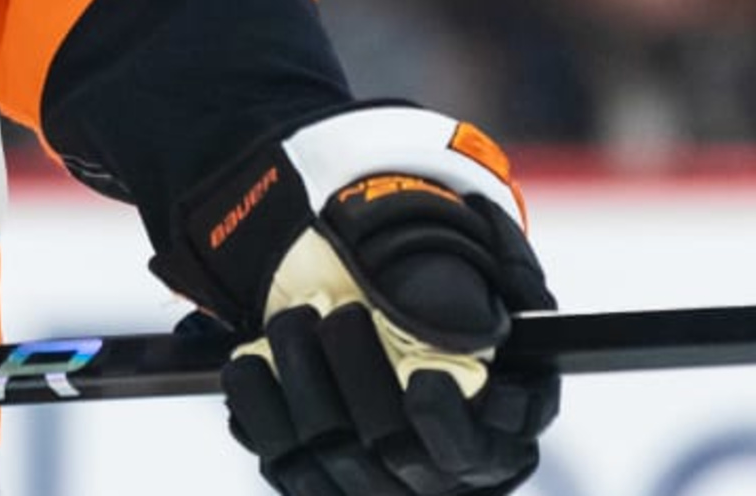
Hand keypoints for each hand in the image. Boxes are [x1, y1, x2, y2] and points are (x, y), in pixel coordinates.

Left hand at [156, 106, 556, 495]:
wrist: (386, 309)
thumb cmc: (458, 292)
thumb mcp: (496, 279)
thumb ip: (506, 284)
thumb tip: (499, 304)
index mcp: (495, 434)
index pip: (471, 450)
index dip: (446, 425)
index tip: (424, 381)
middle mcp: (434, 470)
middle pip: (394, 452)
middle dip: (362, 381)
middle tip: (341, 316)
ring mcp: (372, 480)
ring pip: (332, 459)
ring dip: (305, 385)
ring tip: (292, 321)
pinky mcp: (317, 476)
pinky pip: (281, 460)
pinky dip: (258, 411)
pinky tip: (249, 364)